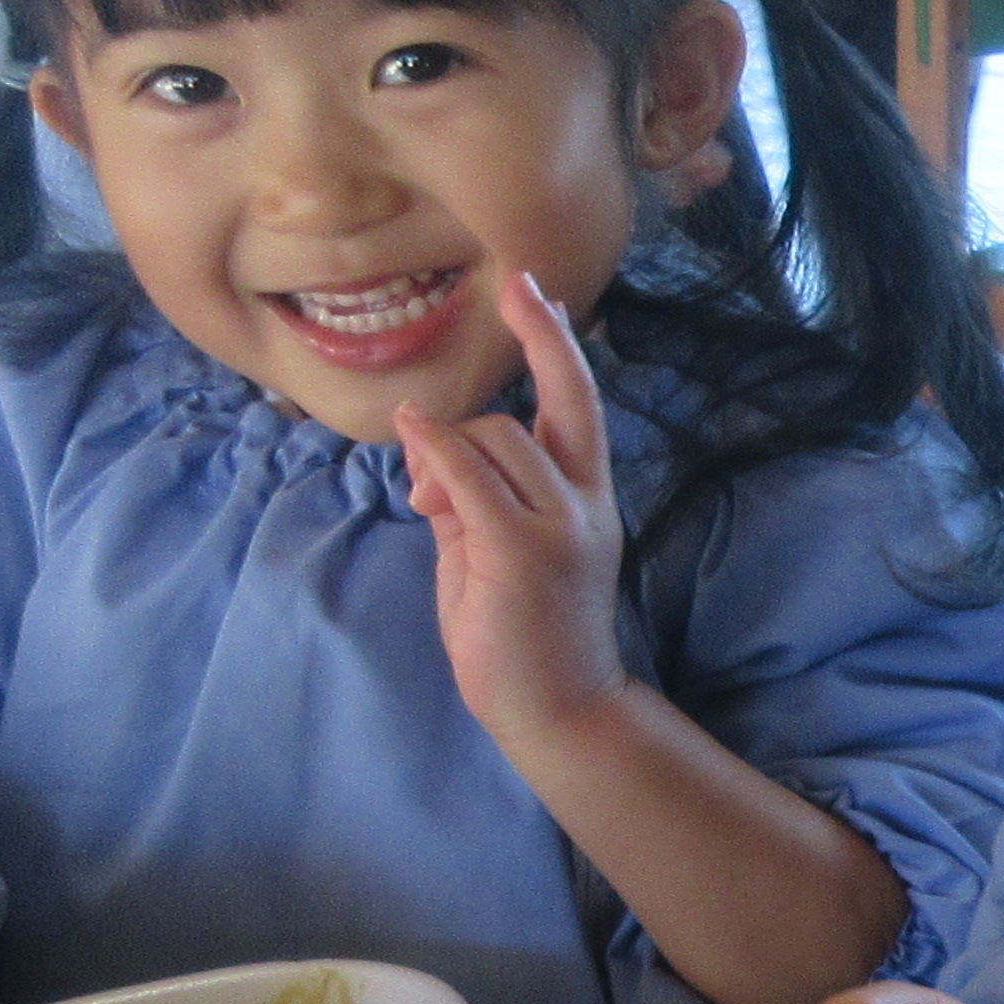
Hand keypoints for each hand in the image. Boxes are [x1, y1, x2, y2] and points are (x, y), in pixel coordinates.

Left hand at [401, 271, 630, 760]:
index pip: (579, 405)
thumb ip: (466, 500)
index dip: (558, 344)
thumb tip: (426, 449)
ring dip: (445, 454)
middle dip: (512, 364)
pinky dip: (436, 451)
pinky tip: (415, 438)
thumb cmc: (524, 640)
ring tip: (425, 501)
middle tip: (517, 291)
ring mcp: (558, 528)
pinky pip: (470, 477)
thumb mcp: (489, 555)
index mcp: (587, 502)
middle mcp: (584, 506)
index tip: (537, 292)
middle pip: (524, 417)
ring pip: (492, 440)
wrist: (560, 712)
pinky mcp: (520, 553)